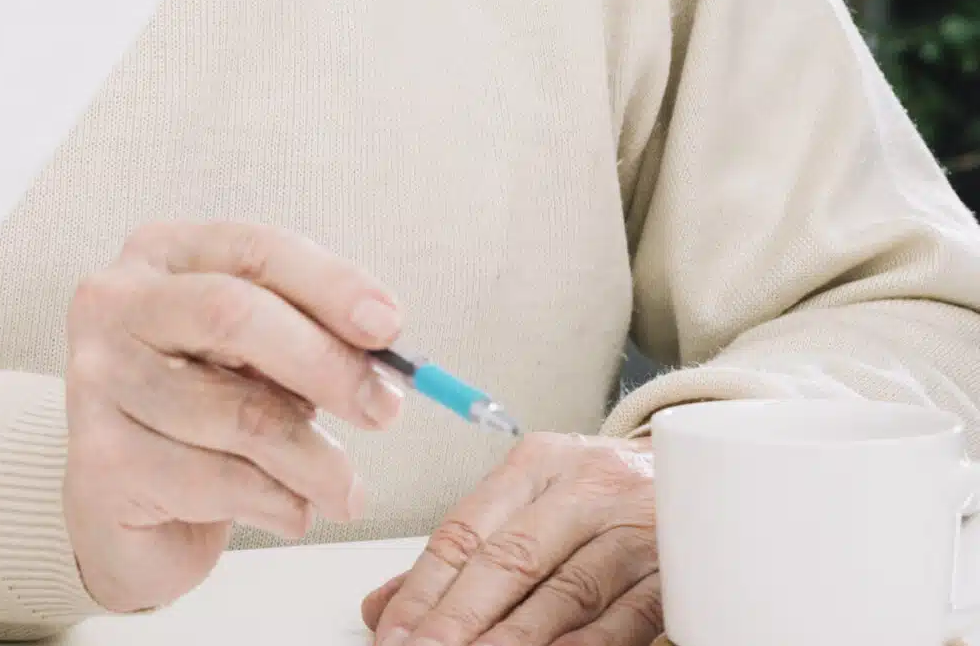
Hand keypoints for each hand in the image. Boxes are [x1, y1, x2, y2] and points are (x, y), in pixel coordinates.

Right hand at [63, 221, 409, 614]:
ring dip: (316, 462)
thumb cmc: (201, 415)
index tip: (388, 326)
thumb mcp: (256, 357)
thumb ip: (305, 337)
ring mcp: (98, 379)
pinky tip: (287, 509)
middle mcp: (112, 305)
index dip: (328, 284)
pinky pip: (222, 482)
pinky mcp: (102, 458)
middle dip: (325, 364)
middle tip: (384, 409)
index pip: (251, 248)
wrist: (124, 506)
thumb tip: (382, 349)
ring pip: (238, 415)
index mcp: (158, 256)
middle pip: (233, 314)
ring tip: (342, 487)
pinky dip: (280, 504)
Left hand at [360, 433, 659, 645]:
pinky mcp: (678, 572)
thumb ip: (463, 552)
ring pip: (565, 594)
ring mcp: (637, 530)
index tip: (392, 631)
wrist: (708, 475)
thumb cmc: (604, 494)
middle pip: (511, 561)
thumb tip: (383, 605)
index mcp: (538, 465)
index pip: (466, 530)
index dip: (424, 588)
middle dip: (459, 619)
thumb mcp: (530, 501)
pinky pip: (625, 618)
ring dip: (514, 641)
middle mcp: (587, 489)